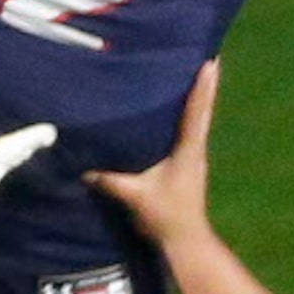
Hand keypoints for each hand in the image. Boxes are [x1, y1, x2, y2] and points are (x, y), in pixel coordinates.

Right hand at [85, 61, 217, 248]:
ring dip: (196, 95)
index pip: (195, 112)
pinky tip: (175, 107)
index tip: (211, 61)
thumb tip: (82, 165)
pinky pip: (188, 130)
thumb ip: (110, 180)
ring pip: (197, 118)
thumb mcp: (135, 197)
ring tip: (191, 70)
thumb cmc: (165, 217)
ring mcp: (194, 156)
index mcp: (188, 151)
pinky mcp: (187, 164)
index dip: (202, 87)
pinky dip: (186, 113)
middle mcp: (195, 148)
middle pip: (201, 108)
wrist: (185, 240)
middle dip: (203, 82)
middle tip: (205, 53)